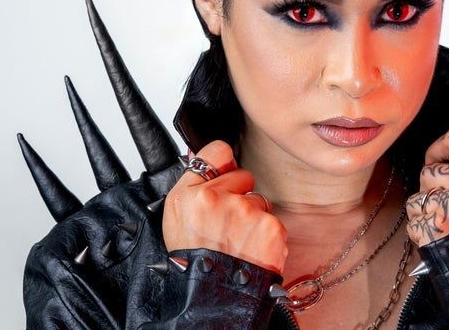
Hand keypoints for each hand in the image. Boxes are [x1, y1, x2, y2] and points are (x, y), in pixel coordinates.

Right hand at [162, 140, 288, 273]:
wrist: (213, 297)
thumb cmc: (192, 259)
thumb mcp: (176, 216)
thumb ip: (192, 182)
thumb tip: (203, 156)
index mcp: (192, 194)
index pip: (218, 151)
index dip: (222, 165)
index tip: (222, 175)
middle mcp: (220, 198)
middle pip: (243, 176)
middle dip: (239, 194)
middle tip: (226, 222)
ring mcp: (247, 212)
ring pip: (259, 200)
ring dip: (252, 217)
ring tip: (237, 240)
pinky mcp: (270, 227)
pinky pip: (272, 220)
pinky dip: (265, 235)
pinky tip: (251, 249)